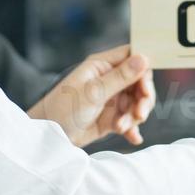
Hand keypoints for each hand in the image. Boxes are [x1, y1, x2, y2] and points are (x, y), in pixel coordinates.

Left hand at [28, 44, 156, 148]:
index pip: (132, 57)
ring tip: (121, 127)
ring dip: (134, 116)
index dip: (144, 70)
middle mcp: (109, 79)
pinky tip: (132, 137)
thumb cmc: (63, 109)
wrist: (49, 137)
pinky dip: (132, 128)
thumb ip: (120, 77)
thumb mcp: (93, 92)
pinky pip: (130, 120)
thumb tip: (143, 58)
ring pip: (137, 102)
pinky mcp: (111, 117)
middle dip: (143, 99)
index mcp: (102, 65)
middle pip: (139, 82)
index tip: (145, 89)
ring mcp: (111, 99)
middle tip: (139, 114)